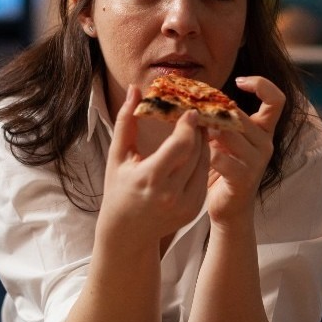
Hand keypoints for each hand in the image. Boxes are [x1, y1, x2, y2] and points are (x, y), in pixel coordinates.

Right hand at [100, 85, 210, 245]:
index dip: (189, 126)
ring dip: (203, 144)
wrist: (127, 231)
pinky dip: (201, 161)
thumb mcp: (118, 155)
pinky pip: (204, 177)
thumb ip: (126, 121)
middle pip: (196, 152)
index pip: (180, 146)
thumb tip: (135, 89)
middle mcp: (171, 194)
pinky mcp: (194, 210)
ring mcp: (186, 204)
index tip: (190, 111)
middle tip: (198, 114)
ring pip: (204, 163)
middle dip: (198, 131)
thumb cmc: (118, 189)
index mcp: (150, 178)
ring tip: (198, 129)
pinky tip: (196, 150)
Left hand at [205, 75, 282, 225]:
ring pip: (229, 133)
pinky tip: (199, 157)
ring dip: (207, 133)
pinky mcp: (244, 178)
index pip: (276, 99)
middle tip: (194, 114)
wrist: (229, 209)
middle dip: (214, 113)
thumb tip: (199, 94)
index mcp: (264, 131)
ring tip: (195, 136)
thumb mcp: (225, 139)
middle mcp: (265, 143)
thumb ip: (222, 118)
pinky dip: (206, 154)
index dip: (261, 84)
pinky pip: (221, 157)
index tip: (238, 81)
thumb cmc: (224, 168)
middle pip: (240, 115)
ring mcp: (257, 161)